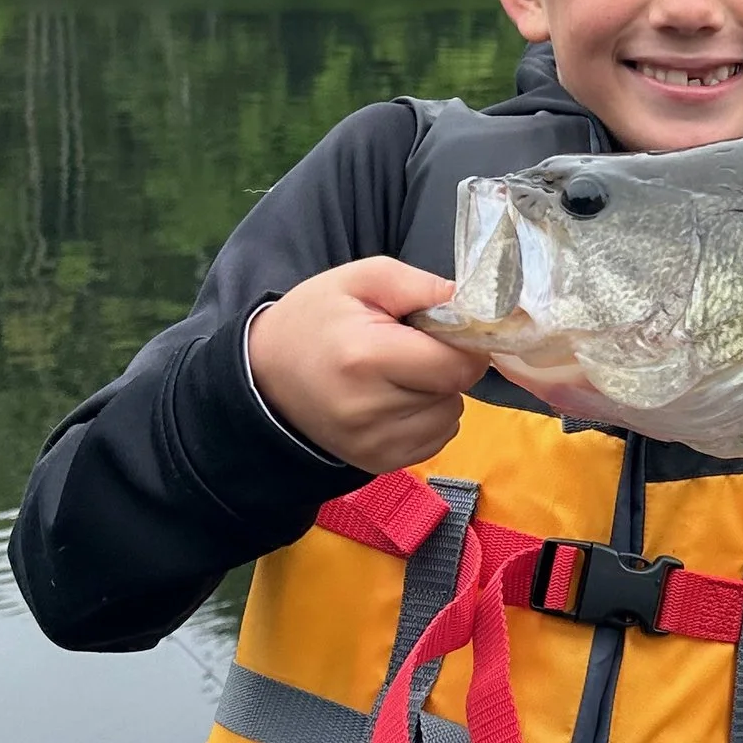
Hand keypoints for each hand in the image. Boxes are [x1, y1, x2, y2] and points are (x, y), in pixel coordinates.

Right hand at [248, 260, 489, 470]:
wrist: (265, 375)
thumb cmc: (315, 319)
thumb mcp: (362, 279)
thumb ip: (422, 285)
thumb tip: (477, 306)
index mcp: (366, 358)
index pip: (457, 365)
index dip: (463, 343)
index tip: (442, 329)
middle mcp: (371, 410)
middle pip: (455, 390)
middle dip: (446, 364)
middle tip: (409, 347)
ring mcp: (374, 444)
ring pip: (450, 416)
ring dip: (438, 393)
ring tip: (397, 374)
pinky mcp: (378, 463)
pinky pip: (436, 438)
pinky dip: (427, 417)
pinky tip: (394, 398)